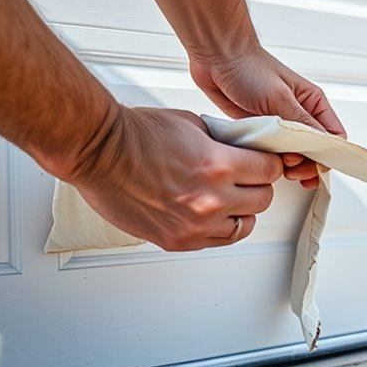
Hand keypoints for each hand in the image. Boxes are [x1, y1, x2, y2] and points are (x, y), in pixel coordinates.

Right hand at [67, 107, 283, 250]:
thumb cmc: (135, 134)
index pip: (269, 171)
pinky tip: (211, 214)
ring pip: (245, 225)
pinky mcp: (177, 240)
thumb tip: (242, 150)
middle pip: (262, 200)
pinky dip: (220, 229)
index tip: (262, 163)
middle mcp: (210, 199)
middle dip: (257, 186)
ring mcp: (195, 225)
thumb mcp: (193, 125)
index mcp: (217, 166)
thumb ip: (223, 142)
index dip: (267, 164)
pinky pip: (217, 241)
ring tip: (228, 198)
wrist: (97, 152)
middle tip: (246, 178)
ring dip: (241, 211)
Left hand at [189, 46, 346, 189]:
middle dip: (306, 164)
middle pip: (314, 151)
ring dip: (286, 164)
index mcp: (312, 104)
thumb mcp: (280, 97)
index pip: (333, 138)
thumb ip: (302, 124)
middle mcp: (299, 115)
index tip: (316, 167)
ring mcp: (280, 124)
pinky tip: (263, 161)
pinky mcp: (261, 129)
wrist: (217, 56)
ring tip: (277, 165)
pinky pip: (270, 151)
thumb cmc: (249, 66)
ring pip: (292, 154)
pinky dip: (268, 159)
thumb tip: (319, 147)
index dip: (328, 156)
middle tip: (292, 169)